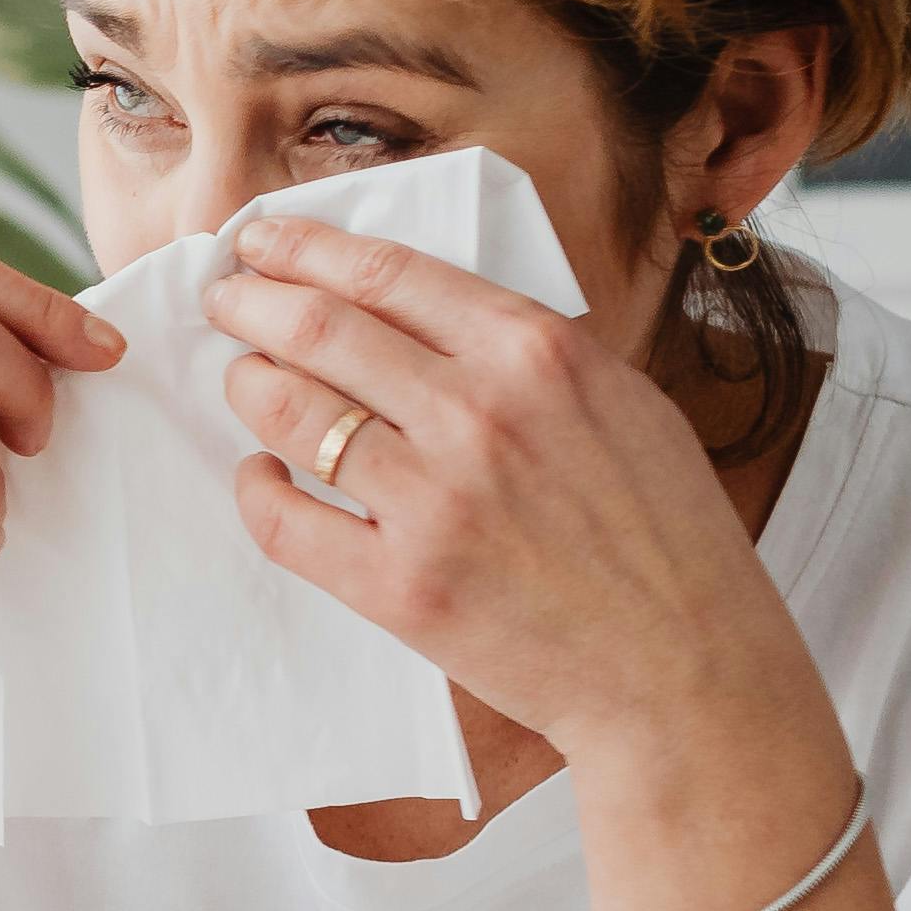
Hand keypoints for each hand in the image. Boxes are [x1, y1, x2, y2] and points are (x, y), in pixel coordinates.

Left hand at [207, 216, 825, 781]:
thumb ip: (532, 352)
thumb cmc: (666, 537)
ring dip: (249, 385)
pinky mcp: (400, 586)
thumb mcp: (624, 401)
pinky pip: (285, 521)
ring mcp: (433, 501)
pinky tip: (258, 474)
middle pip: (320, 328)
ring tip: (243, 378)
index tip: (264, 242)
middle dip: (252, 303)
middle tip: (225, 300)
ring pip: (291, 414)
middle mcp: (478, 413)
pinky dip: (254, 489)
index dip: (307, 247)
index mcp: (538, 352)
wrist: (685, 669)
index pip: (389, 273)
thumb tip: (434, 314)